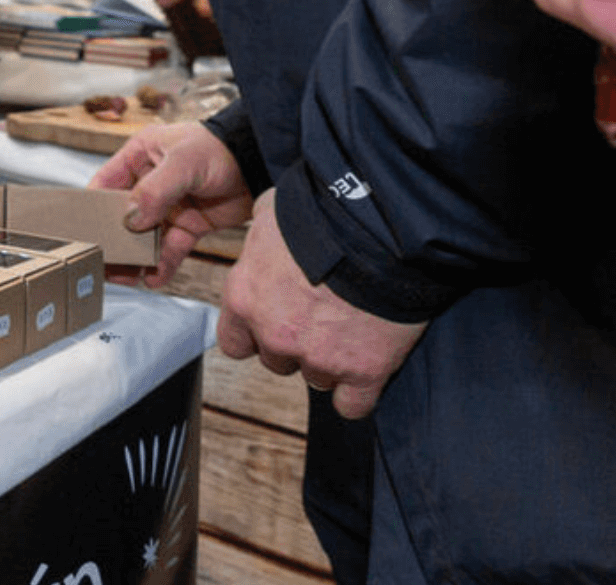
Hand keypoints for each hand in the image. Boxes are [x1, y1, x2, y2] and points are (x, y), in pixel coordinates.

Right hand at [88, 122, 251, 284]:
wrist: (260, 161)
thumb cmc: (219, 148)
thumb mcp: (183, 162)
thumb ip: (155, 190)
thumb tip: (130, 220)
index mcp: (139, 157)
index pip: (106, 184)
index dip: (94, 208)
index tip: (86, 232)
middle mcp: (150, 182)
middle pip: (123, 216)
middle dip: (115, 241)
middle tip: (104, 263)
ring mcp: (170, 206)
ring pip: (145, 236)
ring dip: (136, 257)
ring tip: (126, 278)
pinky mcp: (190, 224)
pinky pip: (170, 248)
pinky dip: (162, 264)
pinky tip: (154, 278)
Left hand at [217, 190, 425, 419]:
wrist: (380, 228)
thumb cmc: (324, 212)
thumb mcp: (271, 213)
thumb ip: (261, 239)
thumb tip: (265, 236)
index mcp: (246, 297)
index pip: (235, 342)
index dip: (256, 334)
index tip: (274, 323)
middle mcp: (275, 333)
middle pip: (277, 360)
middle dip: (296, 344)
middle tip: (322, 316)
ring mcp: (318, 356)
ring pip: (316, 378)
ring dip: (331, 361)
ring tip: (352, 327)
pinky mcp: (362, 371)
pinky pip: (352, 404)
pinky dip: (359, 391)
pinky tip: (368, 367)